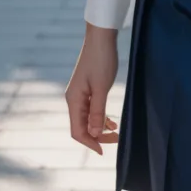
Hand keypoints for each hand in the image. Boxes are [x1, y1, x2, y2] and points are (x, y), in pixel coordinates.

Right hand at [65, 25, 119, 154]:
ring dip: (100, 128)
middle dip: (97, 137)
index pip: (77, 131)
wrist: (101, 38)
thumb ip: (97, 111)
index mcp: (73, 100)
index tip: (103, 151)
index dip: (90, 143)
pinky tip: (111, 122)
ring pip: (87, 119)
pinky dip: (100, 117)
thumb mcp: (101, 88)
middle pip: (81, 127)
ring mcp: (79, 94)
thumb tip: (95, 134)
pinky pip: (91, 110)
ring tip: (116, 132)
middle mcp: (73, 99)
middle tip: (116, 140)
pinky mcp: (87, 89)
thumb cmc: (101, 60)